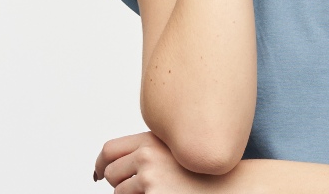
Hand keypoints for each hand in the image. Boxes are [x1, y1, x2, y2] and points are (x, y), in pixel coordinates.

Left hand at [93, 130, 233, 192]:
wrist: (230, 187)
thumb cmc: (203, 174)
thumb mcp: (174, 152)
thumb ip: (147, 152)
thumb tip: (110, 165)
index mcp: (151, 140)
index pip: (109, 150)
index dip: (100, 163)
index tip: (98, 172)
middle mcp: (148, 155)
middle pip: (110, 174)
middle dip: (119, 184)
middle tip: (141, 188)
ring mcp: (149, 178)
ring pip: (119, 193)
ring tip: (160, 192)